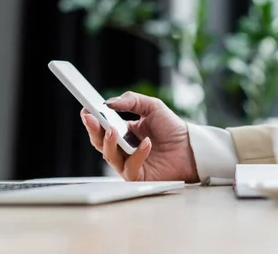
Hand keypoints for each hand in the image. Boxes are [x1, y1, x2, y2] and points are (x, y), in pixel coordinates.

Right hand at [79, 91, 198, 182]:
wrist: (191, 147)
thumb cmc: (172, 128)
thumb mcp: (152, 107)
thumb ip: (131, 101)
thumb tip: (109, 102)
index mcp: (123, 131)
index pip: (102, 126)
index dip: (92, 119)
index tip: (85, 109)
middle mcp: (123, 148)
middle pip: (99, 142)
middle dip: (93, 130)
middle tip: (91, 118)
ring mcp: (128, 163)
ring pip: (109, 156)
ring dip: (109, 142)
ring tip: (113, 129)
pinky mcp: (138, 176)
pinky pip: (130, 167)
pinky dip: (137, 154)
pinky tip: (147, 143)